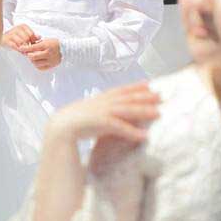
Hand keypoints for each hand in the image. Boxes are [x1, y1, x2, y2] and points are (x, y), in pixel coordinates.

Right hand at [2, 24, 38, 49]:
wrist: (3, 37)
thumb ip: (32, 36)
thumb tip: (40, 37)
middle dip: (28, 45)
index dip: (33, 41)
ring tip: (24, 51)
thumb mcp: (25, 34)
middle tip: (28, 49)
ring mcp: (11, 33)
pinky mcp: (6, 39)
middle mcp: (17, 28)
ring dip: (23, 48)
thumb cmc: (16, 37)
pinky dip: (18, 49)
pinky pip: (14, 45)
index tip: (32, 45)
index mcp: (23, 26)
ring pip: (21, 42)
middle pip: (27, 39)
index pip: (31, 35)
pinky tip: (19, 50)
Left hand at [21, 38, 62, 70]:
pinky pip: (41, 68)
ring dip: (32, 60)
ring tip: (32, 57)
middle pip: (33, 57)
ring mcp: (50, 60)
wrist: (66, 50)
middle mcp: (49, 53)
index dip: (25, 48)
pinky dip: (37, 65)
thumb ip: (36, 43)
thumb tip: (26, 46)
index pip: (33, 47)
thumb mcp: (46, 40)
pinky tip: (37, 62)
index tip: (20, 48)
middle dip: (28, 55)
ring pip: (36, 63)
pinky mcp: (51, 66)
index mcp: (47, 45)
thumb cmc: (54, 43)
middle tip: (26, 53)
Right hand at [46, 82, 160, 147]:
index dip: (135, 86)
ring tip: (159, 114)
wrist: (59, 128)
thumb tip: (104, 116)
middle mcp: (103, 102)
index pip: (120, 90)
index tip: (148, 84)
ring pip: (128, 110)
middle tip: (162, 96)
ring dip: (144, 111)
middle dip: (146, 96)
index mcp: (99, 99)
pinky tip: (145, 136)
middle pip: (128, 98)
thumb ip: (97, 112)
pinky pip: (121, 128)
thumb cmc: (70, 123)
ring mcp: (103, 112)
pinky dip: (133, 132)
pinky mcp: (101, 123)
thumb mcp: (86, 113)